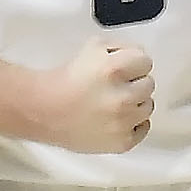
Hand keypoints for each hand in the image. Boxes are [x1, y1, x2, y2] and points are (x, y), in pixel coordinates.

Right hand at [35, 39, 153, 152]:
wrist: (41, 110)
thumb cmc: (68, 77)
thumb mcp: (94, 48)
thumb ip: (122, 48)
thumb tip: (140, 58)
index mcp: (115, 69)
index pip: (145, 61)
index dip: (131, 64)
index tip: (117, 69)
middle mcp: (123, 97)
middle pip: (148, 84)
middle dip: (133, 83)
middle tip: (112, 87)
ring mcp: (123, 122)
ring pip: (147, 106)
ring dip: (134, 103)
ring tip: (111, 104)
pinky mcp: (121, 142)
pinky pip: (143, 128)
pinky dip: (133, 124)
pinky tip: (116, 120)